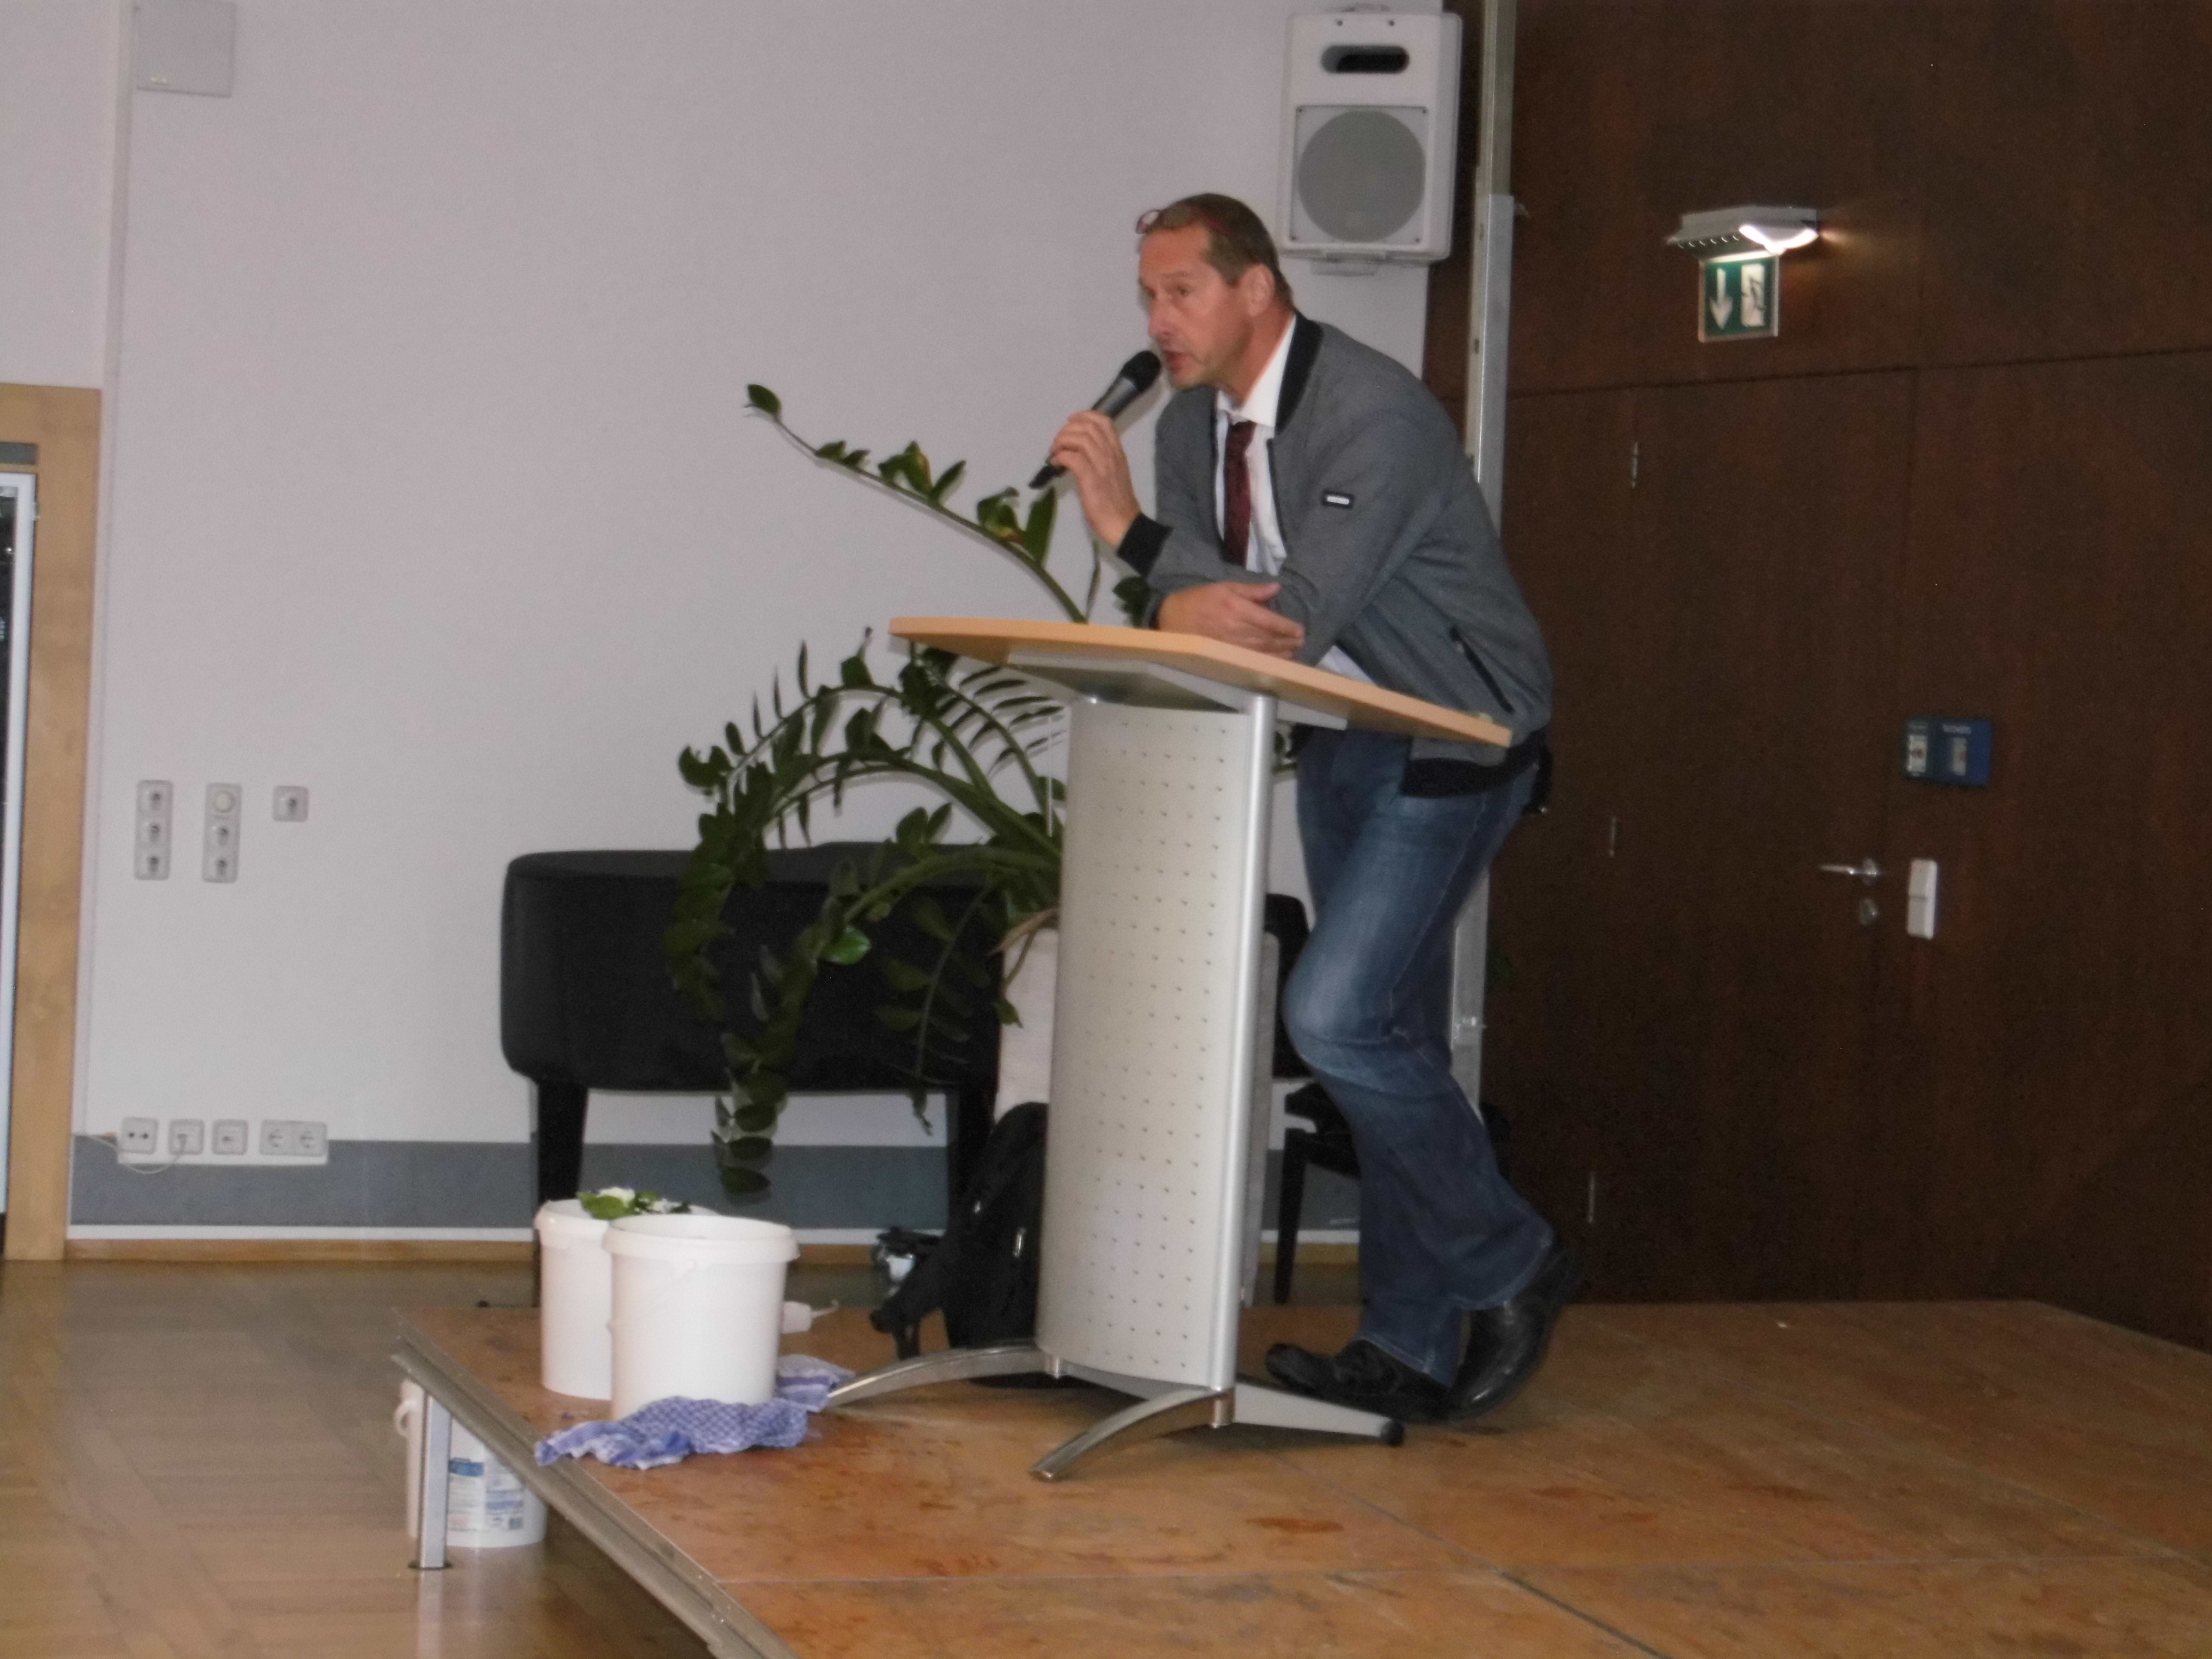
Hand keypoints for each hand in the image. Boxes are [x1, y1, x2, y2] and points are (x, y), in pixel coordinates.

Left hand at [1047, 410, 1141, 548]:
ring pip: (1079, 438)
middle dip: (1067, 429)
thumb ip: (1103, 458)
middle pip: (1088, 426)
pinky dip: (1060, 456)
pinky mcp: (1091, 479)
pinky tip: (1055, 464)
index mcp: (1117, 452)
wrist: (1123, 524)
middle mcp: (1111, 455)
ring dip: (1062, 441)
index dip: (1084, 416)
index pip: (1104, 422)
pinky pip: (1072, 457)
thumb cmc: (1117, 501)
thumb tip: (1081, 450)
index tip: (1071, 421)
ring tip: (1055, 452)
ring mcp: (1101, 466)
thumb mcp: (1114, 472)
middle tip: (1058, 442)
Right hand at [1157, 582, 1304, 658]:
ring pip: (1261, 650)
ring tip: (1295, 651)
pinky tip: (1277, 661)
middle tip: (1302, 640)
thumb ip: (1252, 590)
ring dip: (1280, 652)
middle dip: (1286, 640)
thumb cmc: (1200, 599)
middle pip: (1267, 637)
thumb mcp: (1225, 586)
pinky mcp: (1225, 654)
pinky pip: (1250, 659)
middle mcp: (1234, 628)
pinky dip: (1266, 661)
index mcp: (1236, 609)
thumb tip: (1276, 588)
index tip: (1299, 630)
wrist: (1173, 618)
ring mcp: (1230, 644)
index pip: (1267, 620)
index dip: (1285, 626)